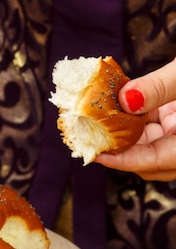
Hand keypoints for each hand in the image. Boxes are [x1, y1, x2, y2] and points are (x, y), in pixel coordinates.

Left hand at [95, 57, 175, 179]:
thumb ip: (161, 87)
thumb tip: (125, 100)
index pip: (157, 162)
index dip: (124, 161)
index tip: (96, 154)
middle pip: (150, 160)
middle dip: (119, 148)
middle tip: (87, 131)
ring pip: (151, 145)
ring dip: (124, 133)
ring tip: (96, 116)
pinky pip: (155, 128)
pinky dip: (135, 119)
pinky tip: (116, 104)